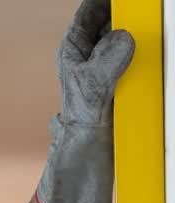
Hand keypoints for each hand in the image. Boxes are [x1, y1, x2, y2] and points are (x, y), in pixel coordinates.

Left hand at [35, 0, 135, 202]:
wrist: (88, 158)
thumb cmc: (84, 124)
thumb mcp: (96, 86)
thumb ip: (110, 57)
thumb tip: (125, 36)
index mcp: (73, 50)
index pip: (90, 11)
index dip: (106, 0)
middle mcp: (88, 55)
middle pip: (111, 19)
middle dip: (127, 12)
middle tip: (148, 10)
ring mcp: (105, 67)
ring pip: (125, 37)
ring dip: (139, 31)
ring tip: (153, 24)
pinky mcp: (121, 80)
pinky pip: (136, 56)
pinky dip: (146, 51)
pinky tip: (157, 49)